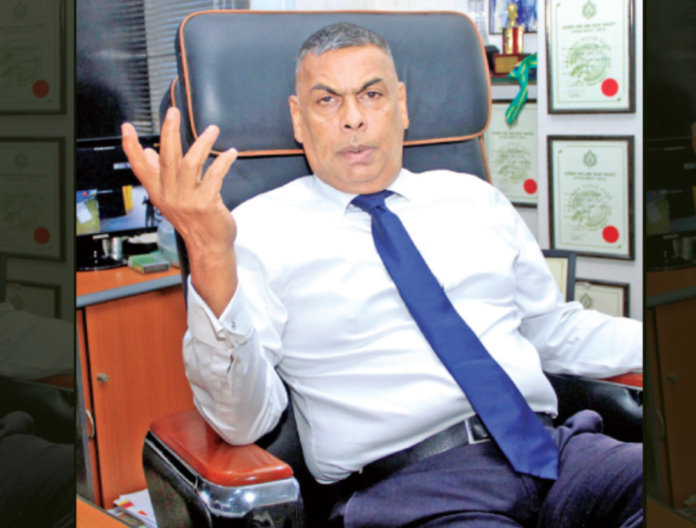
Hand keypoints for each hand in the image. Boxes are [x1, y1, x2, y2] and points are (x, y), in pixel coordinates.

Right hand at [122, 107, 239, 315]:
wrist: (209, 247)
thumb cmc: (194, 222)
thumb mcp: (171, 199)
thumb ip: (159, 175)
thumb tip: (148, 151)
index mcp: (159, 193)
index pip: (140, 168)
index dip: (132, 148)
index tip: (127, 128)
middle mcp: (170, 196)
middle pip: (166, 159)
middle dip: (169, 133)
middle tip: (173, 113)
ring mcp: (188, 201)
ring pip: (190, 163)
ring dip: (202, 144)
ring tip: (212, 130)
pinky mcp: (206, 204)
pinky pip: (214, 176)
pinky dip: (223, 162)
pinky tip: (230, 154)